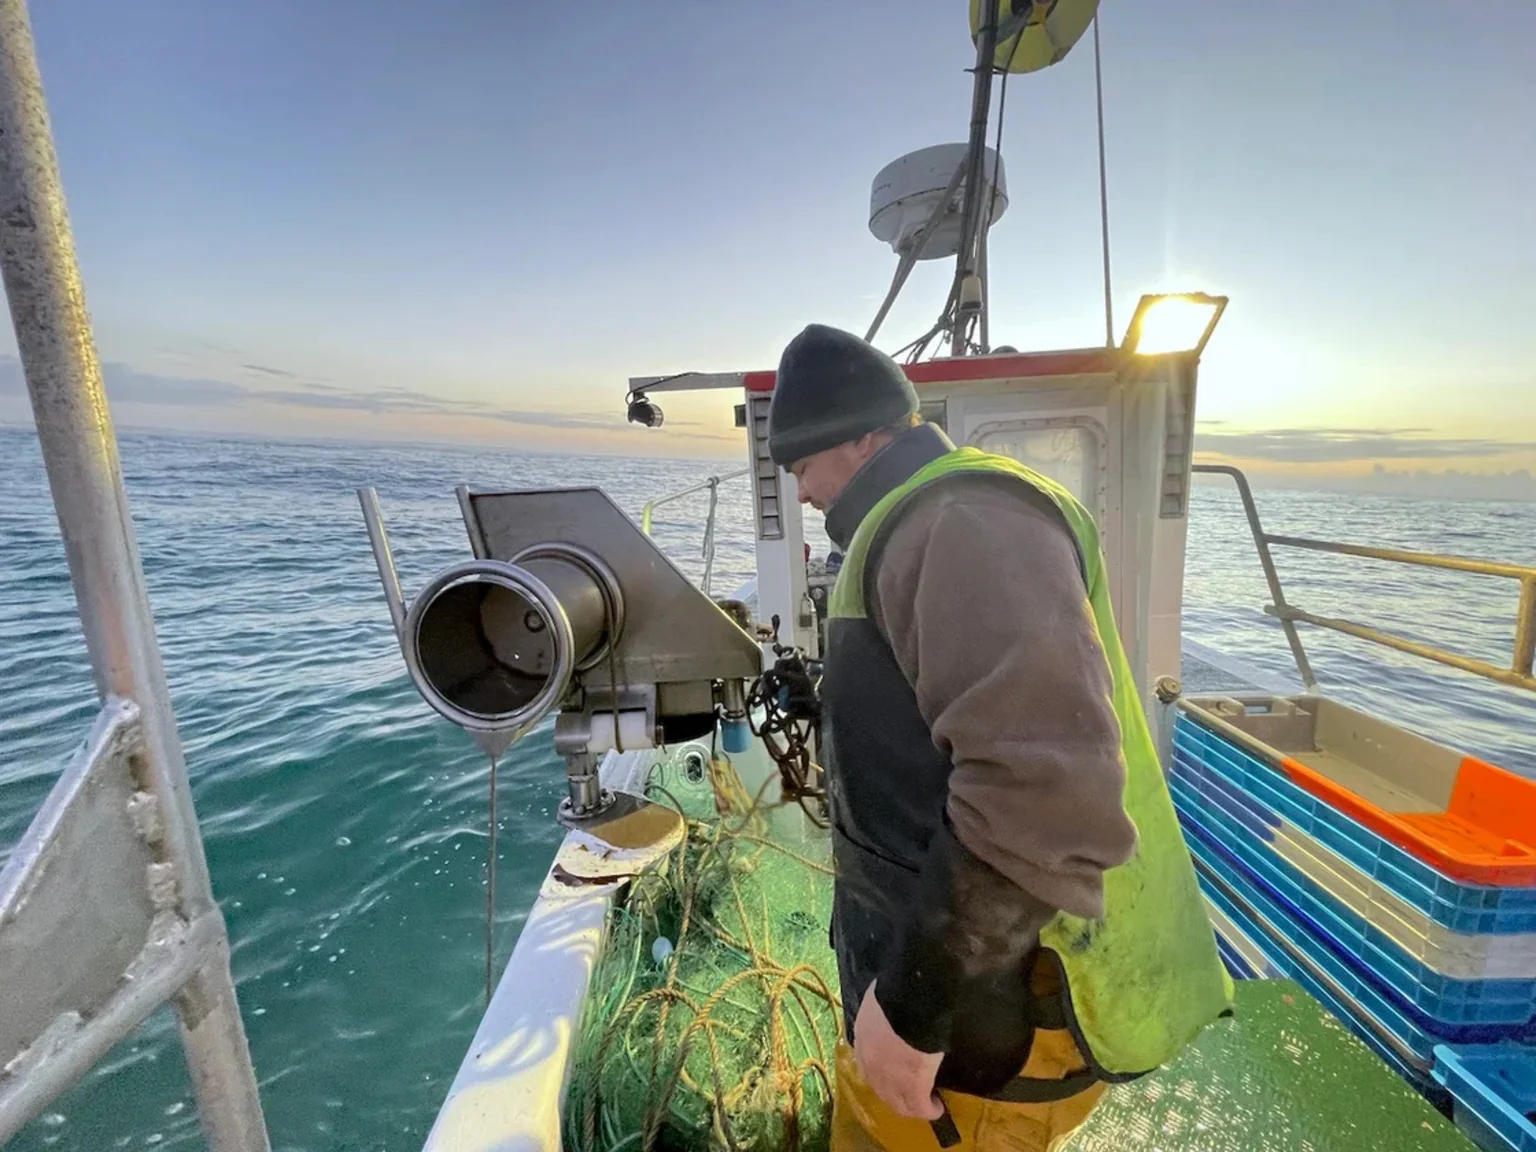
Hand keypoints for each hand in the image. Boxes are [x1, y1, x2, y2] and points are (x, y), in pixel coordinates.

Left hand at [853, 981, 944, 1120]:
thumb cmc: (899, 991)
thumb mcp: (882, 996)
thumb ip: (882, 1005)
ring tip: (926, 1103)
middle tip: (910, 1091)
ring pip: (897, 1103)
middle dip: (895, 1093)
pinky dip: (929, 1110)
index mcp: (862, 1035)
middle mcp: (870, 1062)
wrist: (912, 1001)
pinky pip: (919, 1108)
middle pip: (880, 1088)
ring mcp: (889, 1078)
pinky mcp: (913, 1087)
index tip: (895, 1071)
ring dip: (911, 1105)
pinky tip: (937, 1107)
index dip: (881, 1070)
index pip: (867, 1062)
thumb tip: (892, 998)